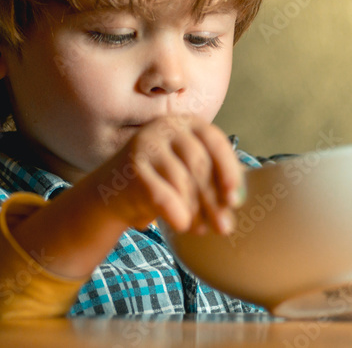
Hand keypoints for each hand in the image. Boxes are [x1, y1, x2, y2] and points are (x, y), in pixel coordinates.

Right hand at [93, 115, 243, 235]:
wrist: (113, 190)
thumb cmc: (161, 180)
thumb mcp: (190, 172)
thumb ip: (214, 178)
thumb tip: (238, 200)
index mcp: (188, 122)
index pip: (216, 142)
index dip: (229, 171)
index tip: (236, 200)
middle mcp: (167, 126)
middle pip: (199, 164)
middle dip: (214, 199)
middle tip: (224, 228)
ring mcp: (147, 143)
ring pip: (182, 179)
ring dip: (195, 209)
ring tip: (200, 228)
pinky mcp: (132, 165)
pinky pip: (161, 192)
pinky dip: (175, 211)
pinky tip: (182, 225)